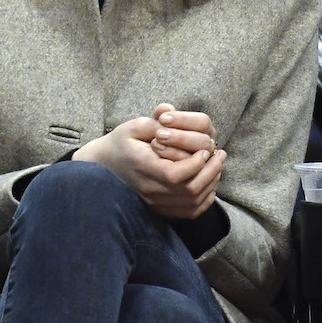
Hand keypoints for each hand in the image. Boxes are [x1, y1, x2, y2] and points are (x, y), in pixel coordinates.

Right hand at [73, 114, 224, 219]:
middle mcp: (149, 190)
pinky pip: (190, 211)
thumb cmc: (119, 144)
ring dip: (211, 184)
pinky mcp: (160, 210)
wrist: (102, 167)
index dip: (195, 164)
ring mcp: (155, 203)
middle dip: (211, 172)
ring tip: (217, 165)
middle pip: (189, 191)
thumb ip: (155, 121)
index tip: (203, 150)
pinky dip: (205, 199)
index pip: (175, 175)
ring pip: (193, 203)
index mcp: (142, 168)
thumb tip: (171, 110)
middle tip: (219, 155)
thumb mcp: (133, 127)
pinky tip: (210, 183)